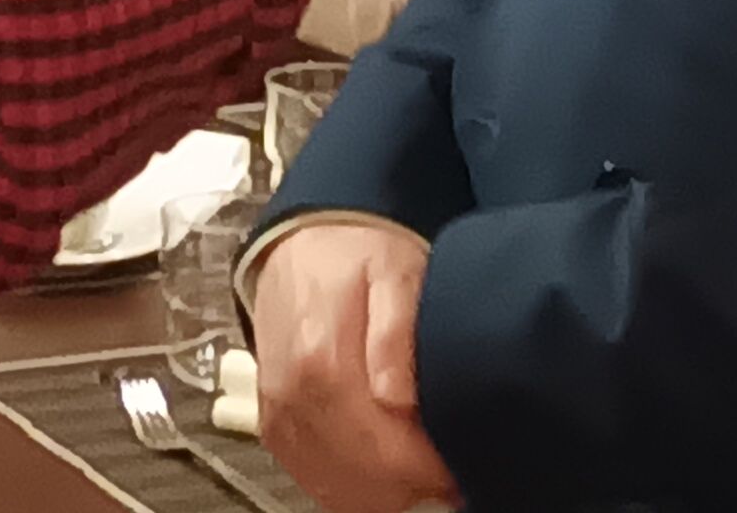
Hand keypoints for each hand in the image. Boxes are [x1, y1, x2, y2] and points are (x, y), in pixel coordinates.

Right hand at [256, 220, 455, 512]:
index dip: (430, 469)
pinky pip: (315, 483)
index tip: (459, 463)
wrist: (301, 248)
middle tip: (447, 463)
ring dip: (385, 489)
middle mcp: (292, 399)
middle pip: (363, 480)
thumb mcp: (394, 271)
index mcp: (322, 363)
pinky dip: (353, 486)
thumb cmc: (355, 259)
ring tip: (418, 459)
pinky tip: (382, 463)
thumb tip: (396, 397)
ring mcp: (280, 418)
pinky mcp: (276, 430)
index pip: (384, 452)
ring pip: (338, 490)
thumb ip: (396, 330)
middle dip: (412, 482)